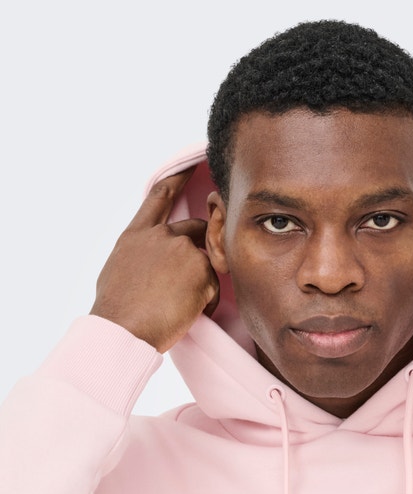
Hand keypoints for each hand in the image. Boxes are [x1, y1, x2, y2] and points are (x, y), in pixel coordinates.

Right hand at [90, 169, 219, 352]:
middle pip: (195, 229)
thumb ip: (142, 254)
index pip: (160, 196)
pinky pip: (214, 287)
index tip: (194, 164)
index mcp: (136, 235)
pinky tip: (185, 313)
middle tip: (186, 278)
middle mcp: (160, 236)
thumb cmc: (117, 310)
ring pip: (206, 262)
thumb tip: (152, 259)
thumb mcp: (120, 269)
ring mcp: (183, 250)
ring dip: (199, 284)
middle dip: (198, 250)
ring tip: (176, 306)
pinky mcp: (202, 270)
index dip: (179, 179)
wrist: (123, 329)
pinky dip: (205, 303)